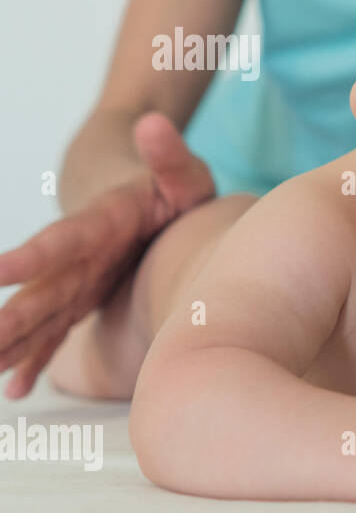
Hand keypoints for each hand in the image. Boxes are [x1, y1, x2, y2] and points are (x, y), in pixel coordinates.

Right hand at [0, 112, 214, 397]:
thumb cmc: (172, 187)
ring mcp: (78, 281)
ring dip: (10, 344)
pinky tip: (15, 389)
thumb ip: (170, 155)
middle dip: (10, 318)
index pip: (62, 241)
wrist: (148, 199)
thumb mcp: (182, 173)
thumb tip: (153, 122)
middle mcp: (79, 257)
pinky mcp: (83, 300)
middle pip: (40, 291)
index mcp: (101, 224)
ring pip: (38, 317)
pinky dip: (35, 360)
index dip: (30, 258)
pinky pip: (54, 335)